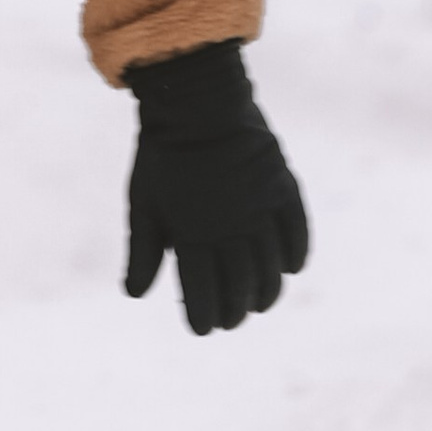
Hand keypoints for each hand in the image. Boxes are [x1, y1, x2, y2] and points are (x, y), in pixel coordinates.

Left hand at [124, 41, 308, 335]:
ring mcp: (260, 209)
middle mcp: (231, 228)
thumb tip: (135, 295)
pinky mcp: (282, 187)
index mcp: (192, 234)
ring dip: (266, 292)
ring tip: (259, 304)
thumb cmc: (162, 154)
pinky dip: (295, 254)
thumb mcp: (143, 203)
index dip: (203, 316)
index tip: (202, 329)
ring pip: (271, 267)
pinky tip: (290, 268)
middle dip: (234, 310)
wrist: (197, 101)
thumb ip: (142, 251)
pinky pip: (296, 231)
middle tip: (231, 321)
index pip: (202, 292)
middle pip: (240, 285)